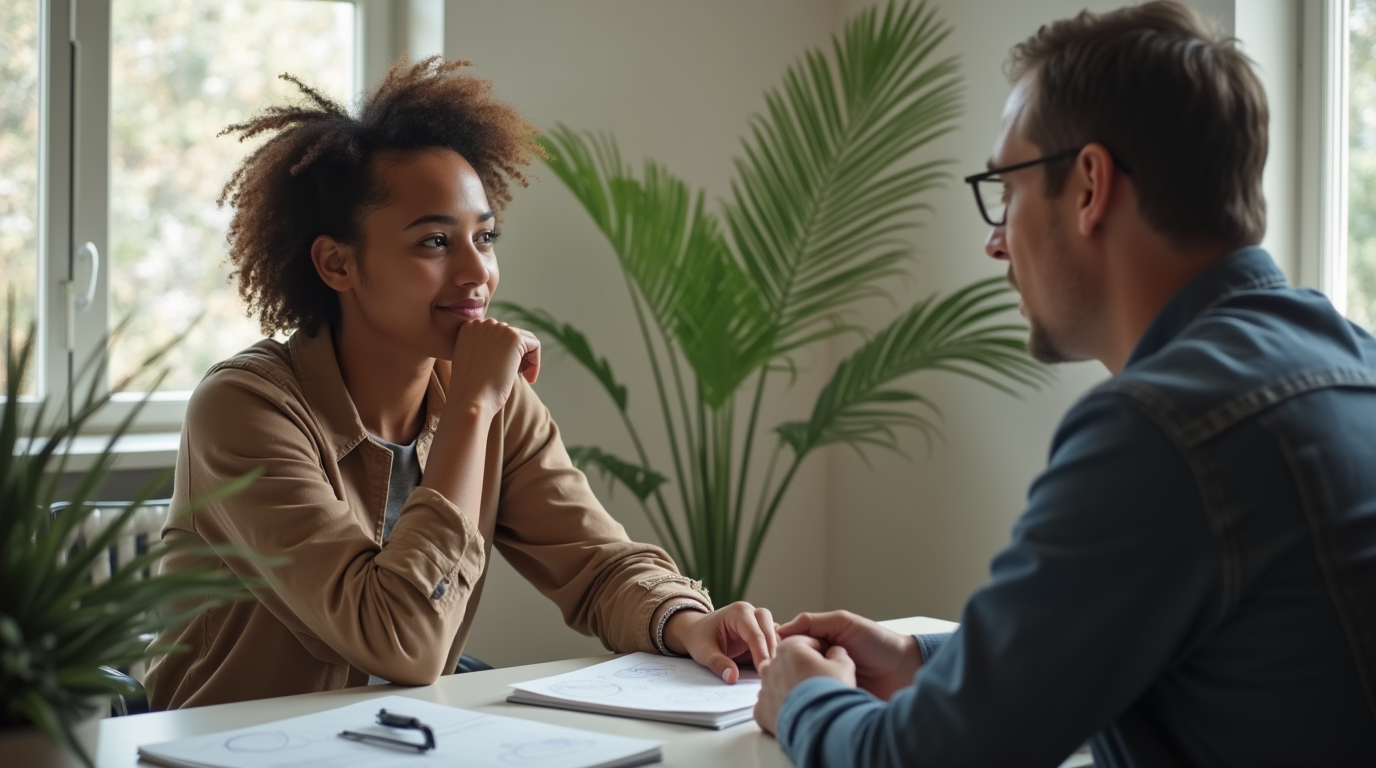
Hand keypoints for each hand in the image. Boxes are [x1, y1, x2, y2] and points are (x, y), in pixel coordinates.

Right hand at [449, 318, 540, 415]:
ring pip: (524, 339)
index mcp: (468, 328)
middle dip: (516, 355)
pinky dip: (536, 361)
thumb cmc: (471, 389)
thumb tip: (506, 349)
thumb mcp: (473, 362)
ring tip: (523, 377)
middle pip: (511, 334)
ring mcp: (497, 328)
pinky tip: (529, 378)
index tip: (504, 370)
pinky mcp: (514, 337)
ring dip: (526, 359)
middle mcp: (482, 323)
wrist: (470, 400)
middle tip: (517, 375)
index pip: (496, 334)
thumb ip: (484, 348)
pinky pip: (535, 344)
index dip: (504, 353)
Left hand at [661, 601, 776, 683]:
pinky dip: (775, 652)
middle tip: (772, 672)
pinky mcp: (761, 631)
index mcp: (738, 612)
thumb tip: (732, 677)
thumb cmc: (700, 637)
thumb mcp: (703, 651)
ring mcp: (758, 621)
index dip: (761, 654)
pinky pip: (774, 640)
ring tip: (774, 672)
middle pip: (770, 629)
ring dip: (776, 651)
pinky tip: (773, 667)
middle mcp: (751, 613)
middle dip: (772, 651)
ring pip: (776, 634)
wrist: (696, 631)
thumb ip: (718, 663)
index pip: (755, 634)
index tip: (764, 671)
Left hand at [754, 635, 855, 735]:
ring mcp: (764, 689)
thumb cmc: (831, 692)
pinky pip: (768, 705)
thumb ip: (838, 653)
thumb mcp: (844, 666)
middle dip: (800, 669)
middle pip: (787, 662)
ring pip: (775, 682)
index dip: (819, 653)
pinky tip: (794, 712)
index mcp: (789, 648)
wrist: (822, 725)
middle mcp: (771, 665)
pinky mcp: (761, 710)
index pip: (804, 643)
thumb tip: (834, 652)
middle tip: (817, 683)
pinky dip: (779, 708)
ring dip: (787, 687)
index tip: (827, 665)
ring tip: (806, 699)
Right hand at [777, 611, 919, 700]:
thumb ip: (815, 621)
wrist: (905, 671)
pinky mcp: (834, 699)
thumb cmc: (880, 643)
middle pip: (793, 666)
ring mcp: (827, 682)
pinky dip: (815, 698)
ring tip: (807, 683)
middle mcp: (820, 662)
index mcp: (821, 642)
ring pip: (803, 684)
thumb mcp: (846, 622)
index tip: (777, 653)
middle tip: (792, 670)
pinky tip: (814, 697)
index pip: (791, 645)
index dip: (782, 649)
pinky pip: (818, 700)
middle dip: (790, 668)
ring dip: (803, 684)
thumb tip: (782, 629)